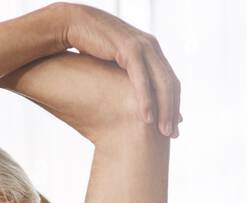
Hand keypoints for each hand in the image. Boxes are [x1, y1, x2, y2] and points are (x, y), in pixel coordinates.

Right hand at [57, 2, 180, 136]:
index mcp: (151, 50)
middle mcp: (152, 46)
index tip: (174, 127)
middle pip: (171, 83)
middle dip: (173, 111)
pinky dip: (147, 99)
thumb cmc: (90, 46)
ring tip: (163, 131)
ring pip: (162, 82)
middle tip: (173, 135)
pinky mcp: (129, 48)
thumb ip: (128, 76)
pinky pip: (143, 79)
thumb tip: (131, 100)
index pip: (170, 81)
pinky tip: (148, 118)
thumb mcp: (115, 64)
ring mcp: (142, 46)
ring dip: (164, 109)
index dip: (174, 105)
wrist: (73, 24)